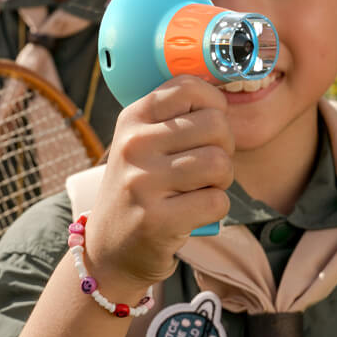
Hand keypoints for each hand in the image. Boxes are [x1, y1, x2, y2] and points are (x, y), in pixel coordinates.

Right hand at [86, 76, 233, 292]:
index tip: (208, 128)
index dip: (215, 106)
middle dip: (225, 148)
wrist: (110, 248)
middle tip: (208, 167)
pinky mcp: (157, 220)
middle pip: (216, 126)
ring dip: (222, 181)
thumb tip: (226, 94)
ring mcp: (143, 182)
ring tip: (201, 189)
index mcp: (133, 118)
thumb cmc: (142, 187)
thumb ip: (177, 116)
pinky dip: (216, 209)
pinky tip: (194, 213)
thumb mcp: (144, 142)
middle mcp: (134, 145)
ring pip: (220, 163)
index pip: (191, 87)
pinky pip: (217, 202)